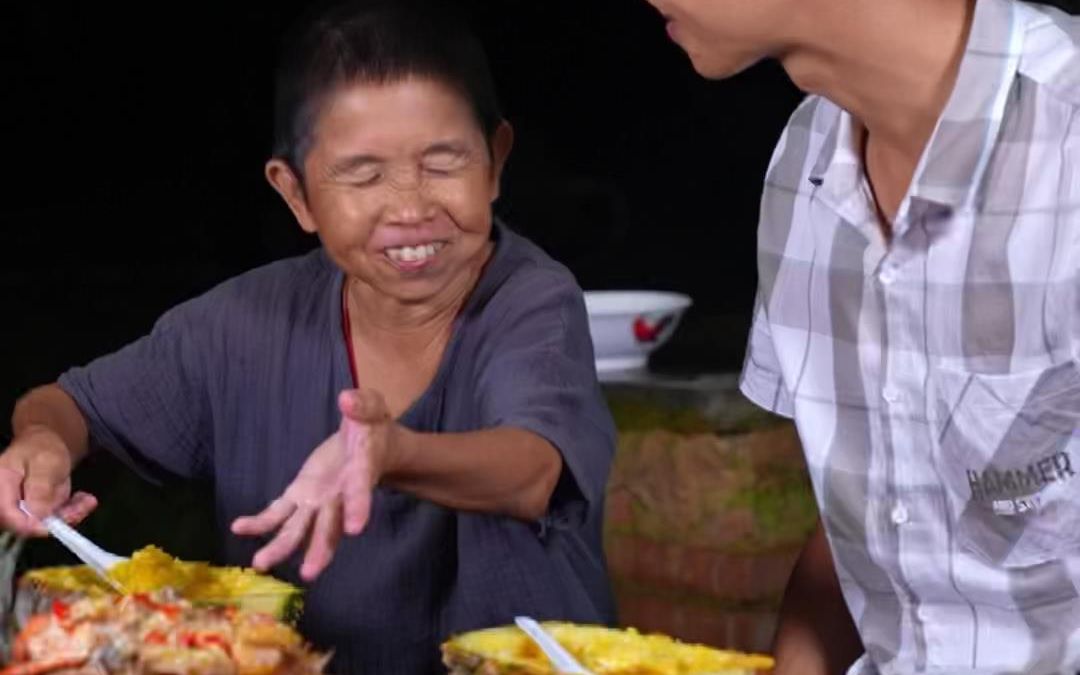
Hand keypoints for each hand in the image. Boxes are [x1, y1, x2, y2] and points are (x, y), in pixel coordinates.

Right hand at [0, 426, 96, 535]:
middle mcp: (7, 501)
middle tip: (84, 504)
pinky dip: (72, 512)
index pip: (8, 515)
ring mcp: (22, 508)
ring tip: (87, 500)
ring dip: (70, 515)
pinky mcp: (37, 512)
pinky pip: (54, 520)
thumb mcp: (45, 462)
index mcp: (1, 484)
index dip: (30, 525)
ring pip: (44, 524)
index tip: (55, 524)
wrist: (46, 445)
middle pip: (27, 524)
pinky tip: (85, 500)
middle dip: (58, 518)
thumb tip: (38, 515)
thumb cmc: (41, 448)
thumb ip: (40, 488)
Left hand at [231, 389, 398, 580]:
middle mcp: (339, 496)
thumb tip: (346, 398)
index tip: (356, 529)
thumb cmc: (373, 427)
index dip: (359, 508)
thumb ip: (361, 405)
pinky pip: (278, 512)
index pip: (361, 492)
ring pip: (300, 529)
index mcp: (360, 473)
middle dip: (320, 549)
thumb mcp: (373, 408)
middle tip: (309, 573)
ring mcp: (318, 500)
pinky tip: (238, 528)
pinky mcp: (300, 495)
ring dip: (282, 548)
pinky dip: (259, 522)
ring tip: (260, 564)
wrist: (372, 446)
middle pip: (330, 526)